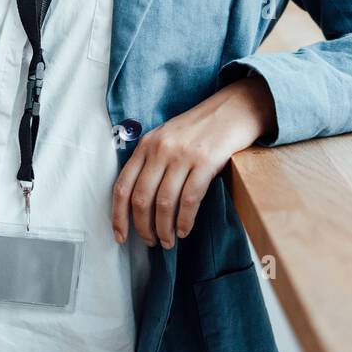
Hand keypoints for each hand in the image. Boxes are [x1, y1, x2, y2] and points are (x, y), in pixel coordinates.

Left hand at [111, 75, 276, 249]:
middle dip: (143, 227)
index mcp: (146, 145)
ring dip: (164, 229)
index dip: (118, 216)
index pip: (122, 186)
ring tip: (168, 241)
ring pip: (164, 203)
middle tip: (151, 242)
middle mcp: (160, 149)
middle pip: (141, 199)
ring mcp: (182, 155)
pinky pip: (189, 199)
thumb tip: (141, 204)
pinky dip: (184, 220)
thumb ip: (151, 162)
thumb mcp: (167, 138)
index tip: (120, 236)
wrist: (233, 108)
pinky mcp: (206, 161)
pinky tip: (184, 230)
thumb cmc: (200, 128)